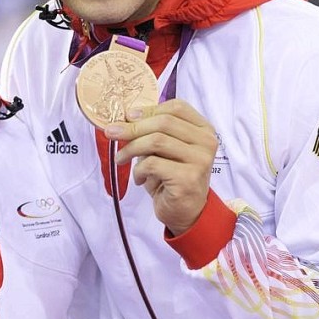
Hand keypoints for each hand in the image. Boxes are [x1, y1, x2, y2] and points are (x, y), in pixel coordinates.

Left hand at [104, 99, 217, 235]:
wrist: (184, 211)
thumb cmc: (171, 176)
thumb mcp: (163, 149)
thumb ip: (152, 131)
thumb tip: (122, 118)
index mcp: (203, 129)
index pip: (176, 107)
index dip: (149, 109)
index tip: (127, 116)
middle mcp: (207, 142)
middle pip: (163, 122)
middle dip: (132, 127)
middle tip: (111, 133)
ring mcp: (200, 160)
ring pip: (156, 141)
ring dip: (131, 149)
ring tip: (120, 159)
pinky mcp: (188, 178)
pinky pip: (153, 164)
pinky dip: (139, 170)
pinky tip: (140, 179)